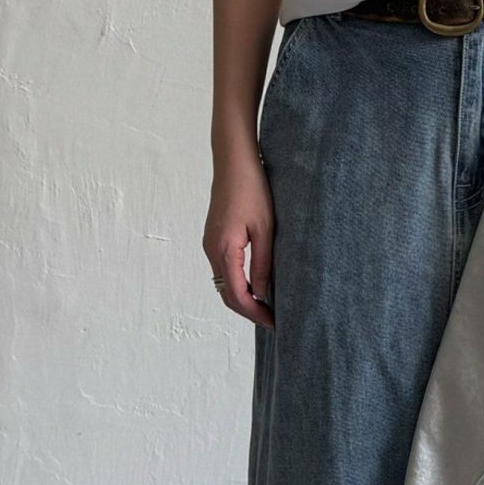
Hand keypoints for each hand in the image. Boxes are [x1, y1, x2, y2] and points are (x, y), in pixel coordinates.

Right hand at [203, 155, 275, 328]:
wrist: (233, 161)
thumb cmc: (252, 189)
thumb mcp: (265, 229)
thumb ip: (263, 264)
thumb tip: (264, 294)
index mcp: (225, 249)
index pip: (238, 295)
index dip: (255, 313)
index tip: (274, 323)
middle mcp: (212, 250)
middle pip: (227, 295)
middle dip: (249, 311)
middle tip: (273, 320)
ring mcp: (210, 244)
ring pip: (224, 284)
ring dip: (243, 299)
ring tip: (267, 306)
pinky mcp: (213, 238)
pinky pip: (223, 270)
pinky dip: (238, 284)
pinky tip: (256, 285)